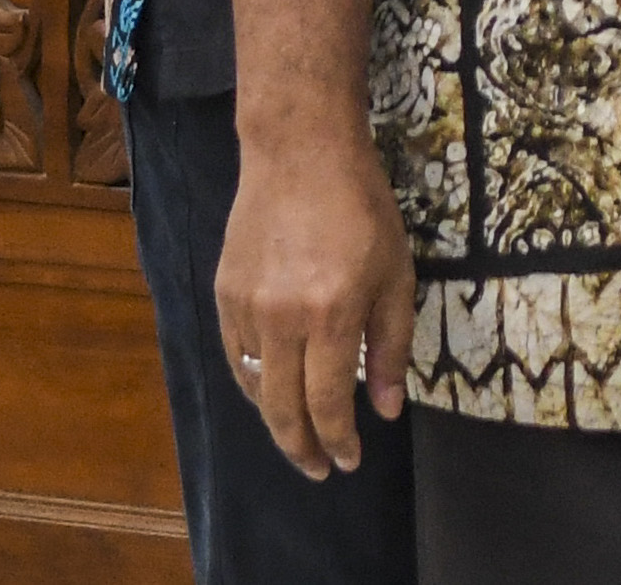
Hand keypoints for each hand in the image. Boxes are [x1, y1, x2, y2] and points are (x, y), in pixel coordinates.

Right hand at [213, 124, 413, 479]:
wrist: (300, 152)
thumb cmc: (362, 209)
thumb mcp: (397, 274)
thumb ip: (391, 346)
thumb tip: (386, 409)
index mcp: (331, 315)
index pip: (328, 403)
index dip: (339, 441)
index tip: (349, 461)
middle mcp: (281, 319)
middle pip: (282, 409)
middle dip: (302, 448)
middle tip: (320, 469)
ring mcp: (246, 308)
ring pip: (254, 388)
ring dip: (276, 420)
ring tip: (299, 436)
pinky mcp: (223, 294)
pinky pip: (236, 356)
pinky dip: (254, 383)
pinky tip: (273, 389)